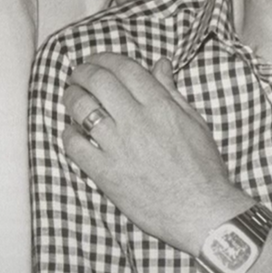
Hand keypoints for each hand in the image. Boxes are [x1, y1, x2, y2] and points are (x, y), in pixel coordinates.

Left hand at [62, 53, 252, 254]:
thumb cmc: (202, 168)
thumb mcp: (193, 122)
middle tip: (78, 76)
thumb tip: (160, 64)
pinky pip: (75, 145)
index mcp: (160, 106)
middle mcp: (137, 122)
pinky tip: (74, 133)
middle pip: (98, 81)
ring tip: (72, 98)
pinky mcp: (107, 174)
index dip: (103, 59)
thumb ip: (171, 91)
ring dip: (71, 98)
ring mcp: (120, 148)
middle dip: (82, 72)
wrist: (202, 213)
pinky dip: (69, 134)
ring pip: (81, 108)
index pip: (124, 68)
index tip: (95, 61)